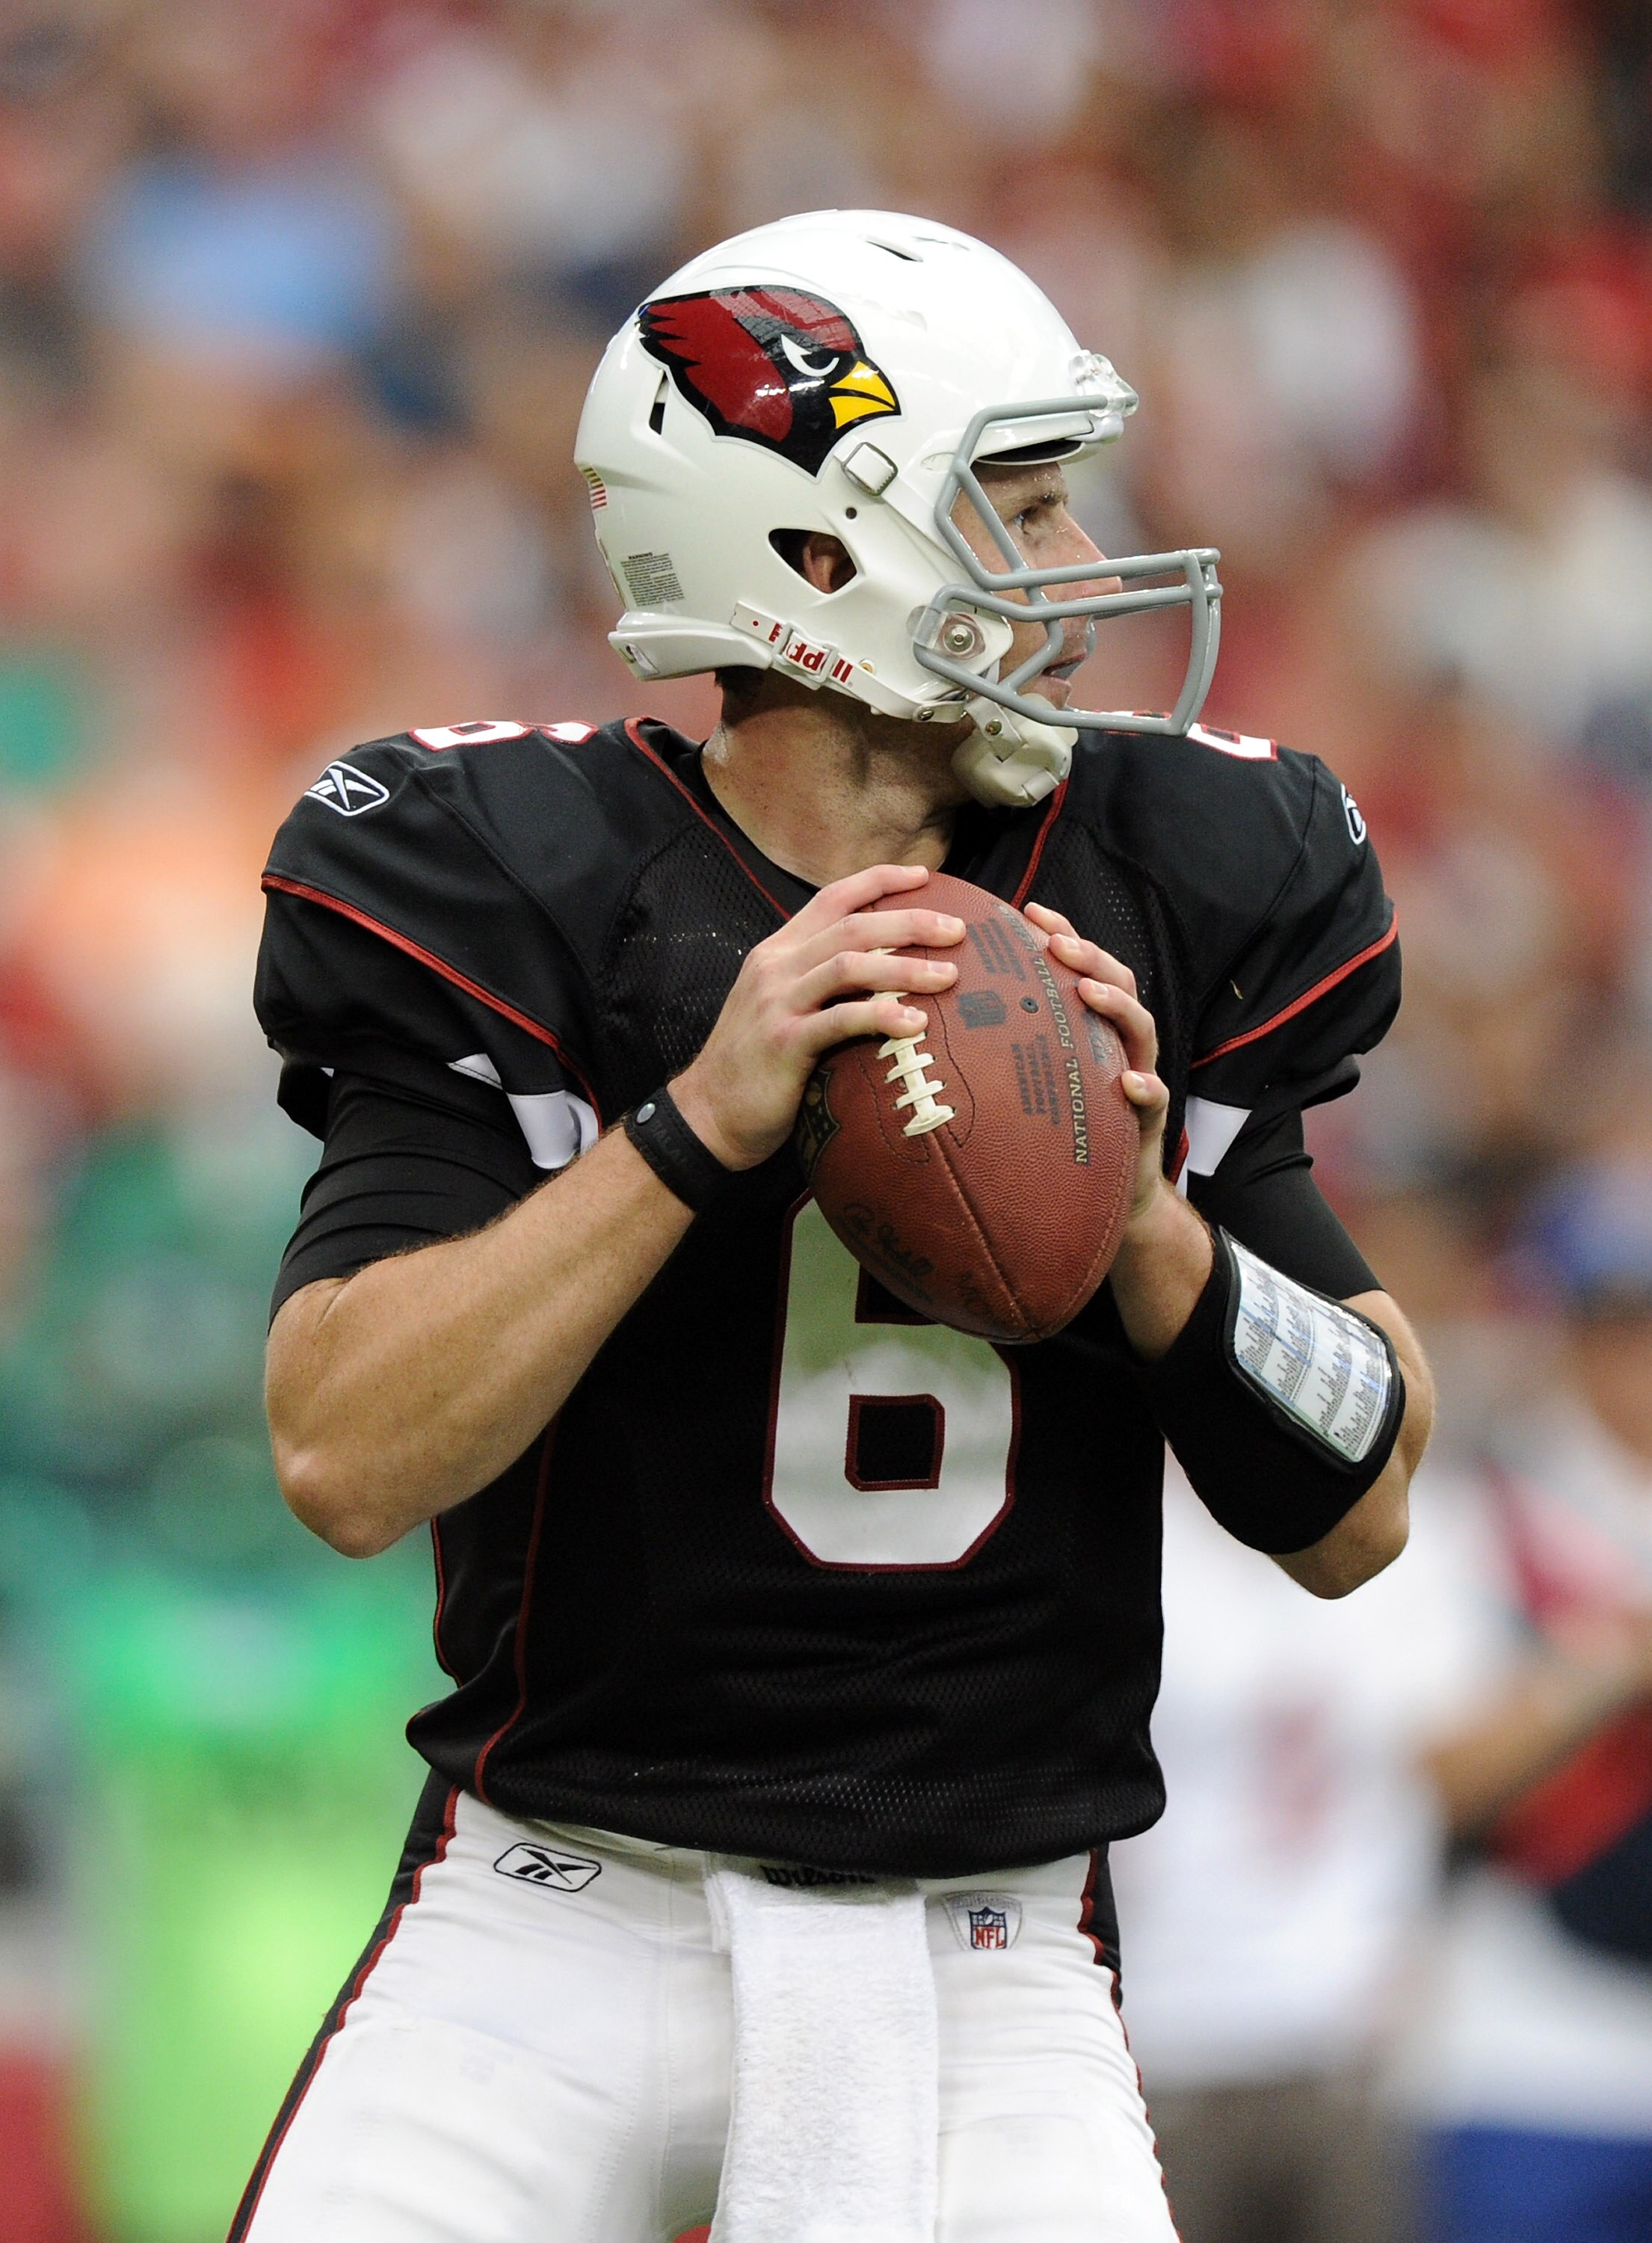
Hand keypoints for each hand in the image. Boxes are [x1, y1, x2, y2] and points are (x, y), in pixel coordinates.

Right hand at [672, 865, 966, 1169]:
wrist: (706, 1115)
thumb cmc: (755, 1067)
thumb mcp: (779, 1008)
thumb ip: (817, 983)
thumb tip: (881, 973)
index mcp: (777, 952)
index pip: (832, 898)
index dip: (880, 880)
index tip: (925, 876)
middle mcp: (775, 967)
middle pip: (852, 926)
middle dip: (910, 921)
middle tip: (957, 930)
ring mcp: (777, 1003)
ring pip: (850, 965)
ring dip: (906, 967)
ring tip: (950, 976)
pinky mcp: (783, 1043)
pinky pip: (840, 1020)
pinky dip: (881, 1016)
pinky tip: (916, 1024)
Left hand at [1022, 902, 1169, 1221]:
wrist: (1109, 1187)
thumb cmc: (1064, 1122)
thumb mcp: (1039, 1072)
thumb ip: (1017, 1039)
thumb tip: (956, 1008)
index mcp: (1095, 1024)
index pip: (1085, 967)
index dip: (1063, 935)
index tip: (1030, 911)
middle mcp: (1122, 1042)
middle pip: (1119, 983)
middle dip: (1089, 957)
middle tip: (1055, 943)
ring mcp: (1141, 1074)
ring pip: (1140, 1029)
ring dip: (1116, 1006)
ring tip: (1087, 991)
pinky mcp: (1149, 1118)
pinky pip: (1155, 1098)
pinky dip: (1145, 1087)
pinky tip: (1128, 1082)